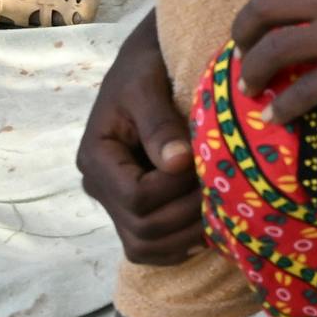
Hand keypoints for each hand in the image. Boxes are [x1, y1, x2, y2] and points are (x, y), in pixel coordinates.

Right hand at [78, 12, 205, 263]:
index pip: (136, 197)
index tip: (202, 161)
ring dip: (187, 233)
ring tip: (218, 204)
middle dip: (187, 213)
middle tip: (220, 186)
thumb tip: (177, 163)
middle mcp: (99, 187)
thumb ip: (159, 123)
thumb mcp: (147, 86)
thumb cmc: (146, 68)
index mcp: (95, 158)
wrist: (146, 68)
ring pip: (146, 246)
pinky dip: (182, 243)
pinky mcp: (134, 212)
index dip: (175, 188)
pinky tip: (208, 221)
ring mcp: (114, 204)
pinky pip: (153, 249)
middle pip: (142, 229)